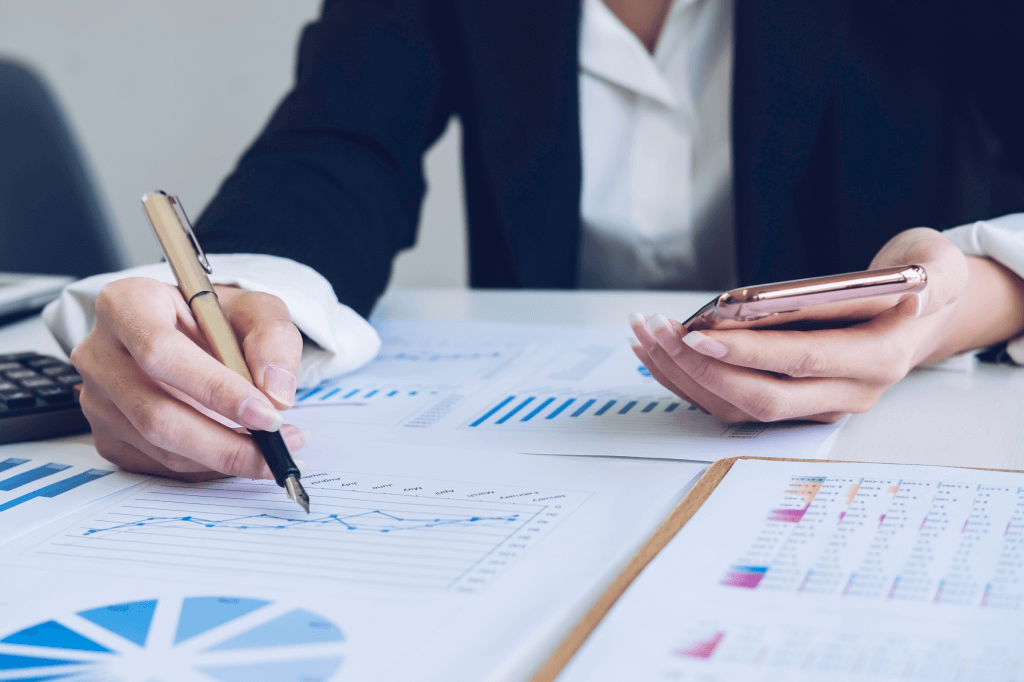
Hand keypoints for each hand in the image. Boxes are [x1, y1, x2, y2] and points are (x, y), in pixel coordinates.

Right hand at [71, 278, 308, 479]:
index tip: (266, 415)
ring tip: (271, 451)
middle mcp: (100, 353)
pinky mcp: (106, 434)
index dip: (215, 390)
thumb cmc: (217, 318)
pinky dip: (207, 466)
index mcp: (127, 305)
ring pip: (160, 446)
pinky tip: (238, 450)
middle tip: (276, 447)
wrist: (189, 332)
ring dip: (223, 457)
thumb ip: (272, 338)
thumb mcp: (255, 308)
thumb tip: (276, 394)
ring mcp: (97, 399)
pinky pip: (159, 463)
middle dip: (225, 443)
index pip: (161, 353)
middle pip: (156, 414)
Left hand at [629, 228, 1023, 423]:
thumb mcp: (940, 266)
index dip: (751, 351)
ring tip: (646, 335)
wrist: (923, 314)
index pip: (805, 360)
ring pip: (740, 405)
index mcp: (879, 358)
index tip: (700, 333)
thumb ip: (934, 276)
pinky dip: (691, 380)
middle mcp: (846, 392)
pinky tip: (659, 351)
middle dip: (702, 368)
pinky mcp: (793, 402)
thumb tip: (916, 288)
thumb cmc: (922, 281)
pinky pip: (733, 402)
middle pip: (762, 395)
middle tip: (659, 333)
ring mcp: (818, 404)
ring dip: (686, 376)